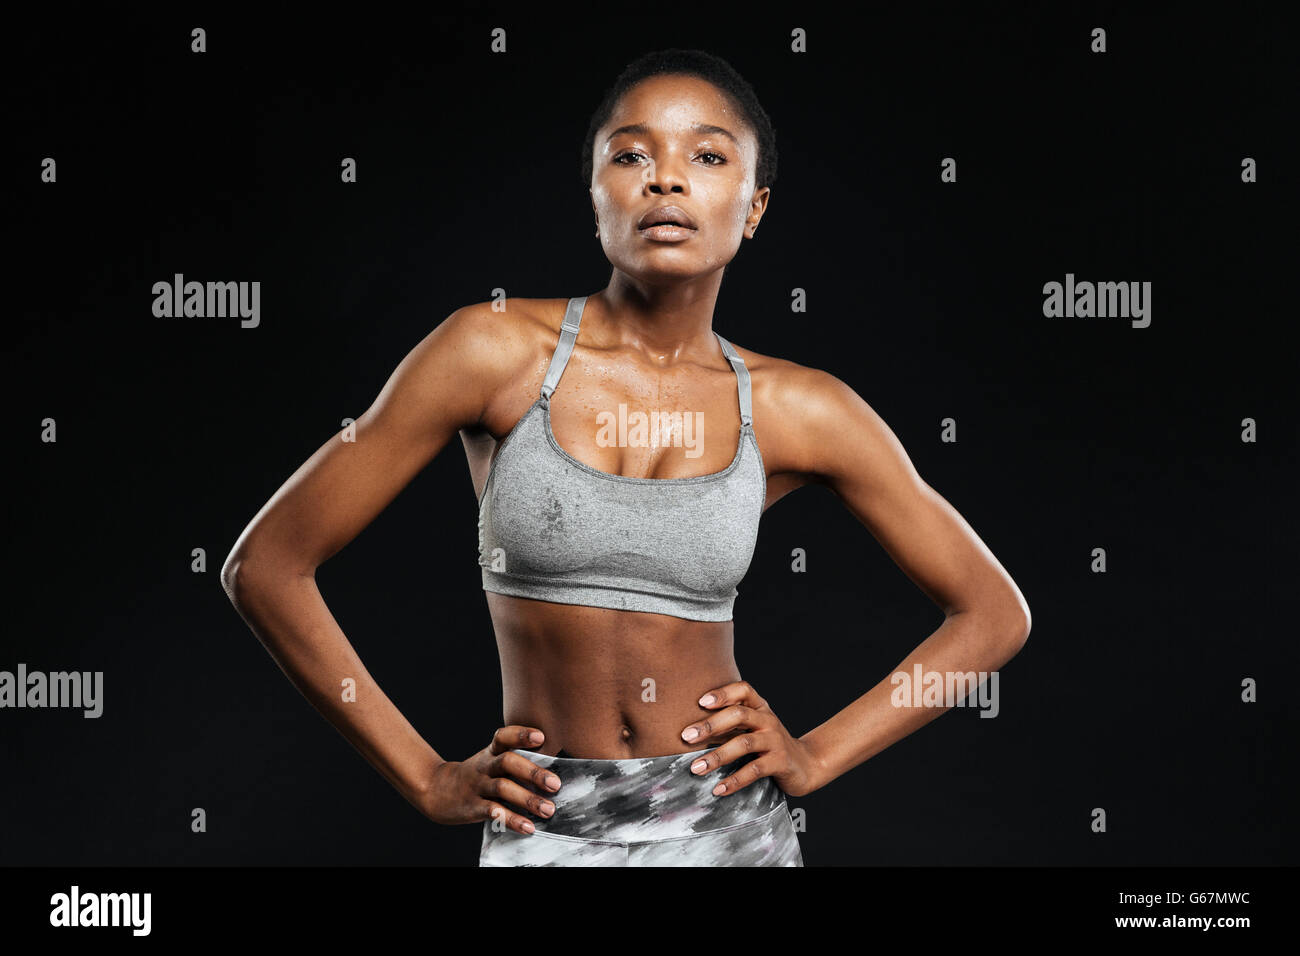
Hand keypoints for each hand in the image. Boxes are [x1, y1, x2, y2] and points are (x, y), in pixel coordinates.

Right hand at [418, 726, 561, 834]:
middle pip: (507, 762)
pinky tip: (528, 827)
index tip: (541, 737)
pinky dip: (511, 819)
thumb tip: (554, 771)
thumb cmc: (476, 775)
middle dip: (533, 772)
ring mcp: (477, 786)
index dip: (521, 734)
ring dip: (528, 799)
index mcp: (491, 752)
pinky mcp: (472, 807)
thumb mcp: (490, 761)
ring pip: (502, 788)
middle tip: (555, 784)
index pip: (504, 737)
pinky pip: (493, 811)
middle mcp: (484, 766)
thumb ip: (515, 761)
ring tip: (548, 810)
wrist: (435, 790)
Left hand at [680, 681, 821, 797]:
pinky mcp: (780, 762)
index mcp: (760, 707)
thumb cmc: (769, 744)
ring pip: (743, 744)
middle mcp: (768, 720)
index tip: (700, 702)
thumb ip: (729, 723)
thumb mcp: (753, 727)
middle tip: (686, 737)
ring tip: (696, 768)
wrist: (806, 764)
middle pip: (738, 715)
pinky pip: (754, 770)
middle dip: (710, 725)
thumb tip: (688, 729)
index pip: (743, 689)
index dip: (723, 693)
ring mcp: (775, 740)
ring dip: (717, 756)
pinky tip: (718, 789)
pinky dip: (734, 780)